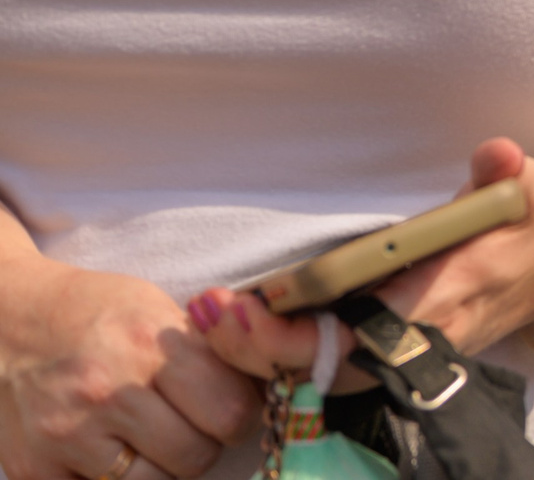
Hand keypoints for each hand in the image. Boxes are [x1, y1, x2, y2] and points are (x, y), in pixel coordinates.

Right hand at [0, 257, 259, 479]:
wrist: (8, 320)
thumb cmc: (95, 311)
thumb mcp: (158, 307)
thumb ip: (208, 347)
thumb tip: (270, 372)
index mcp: (148, 344)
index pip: (230, 412)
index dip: (240, 415)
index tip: (231, 409)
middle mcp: (107, 392)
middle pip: (196, 456)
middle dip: (203, 444)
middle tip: (190, 425)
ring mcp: (67, 435)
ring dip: (163, 469)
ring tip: (153, 440)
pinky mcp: (33, 468)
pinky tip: (111, 452)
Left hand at [190, 139, 533, 383]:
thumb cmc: (525, 227)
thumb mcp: (525, 193)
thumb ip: (505, 173)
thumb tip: (497, 153)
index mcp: (445, 299)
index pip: (363, 335)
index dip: (302, 334)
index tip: (251, 304)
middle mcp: (418, 338)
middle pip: (326, 370)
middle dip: (261, 351)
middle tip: (208, 312)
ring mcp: (402, 351)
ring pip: (319, 376)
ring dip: (260, 354)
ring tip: (208, 317)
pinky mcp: (388, 349)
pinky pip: (326, 366)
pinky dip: (279, 353)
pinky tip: (239, 324)